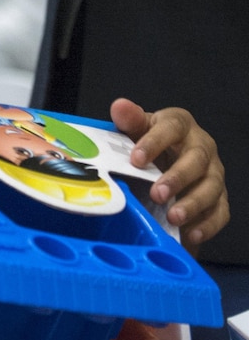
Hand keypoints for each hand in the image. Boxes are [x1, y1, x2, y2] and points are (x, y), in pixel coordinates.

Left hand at [110, 97, 228, 250]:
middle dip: (177, 178)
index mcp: (179, 125)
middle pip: (196, 160)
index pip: (171, 128)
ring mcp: (213, 173)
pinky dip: (207, 224)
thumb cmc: (147, 144)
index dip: (154, 142)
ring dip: (193, 204)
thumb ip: (130, 120)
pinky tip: (191, 234)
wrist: (162, 162)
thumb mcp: (136, 130)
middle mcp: (201, 147)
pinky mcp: (219, 197)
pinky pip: (220, 211)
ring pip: (211, 187)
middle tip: (156, 194)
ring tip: (173, 217)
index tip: (136, 159)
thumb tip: (120, 106)